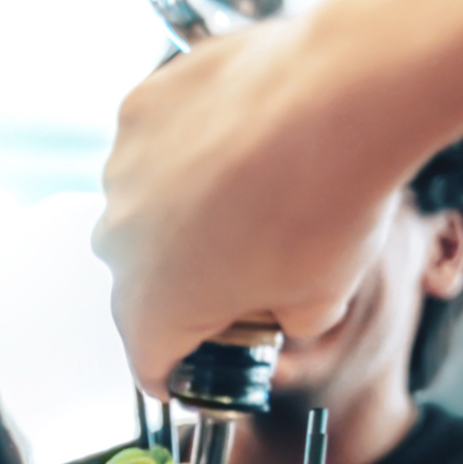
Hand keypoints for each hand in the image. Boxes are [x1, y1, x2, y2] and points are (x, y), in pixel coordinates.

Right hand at [93, 18, 398, 388]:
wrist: (344, 93)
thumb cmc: (331, 199)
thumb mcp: (325, 297)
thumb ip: (283, 320)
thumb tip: (281, 306)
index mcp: (154, 306)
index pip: (149, 361)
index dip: (177, 369)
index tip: (192, 364)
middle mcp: (118, 243)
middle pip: (143, 278)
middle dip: (185, 278)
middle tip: (247, 260)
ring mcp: (121, 172)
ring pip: (145, 205)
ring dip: (184, 207)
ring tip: (252, 185)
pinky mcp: (139, 111)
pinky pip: (155, 141)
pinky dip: (188, 145)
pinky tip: (241, 136)